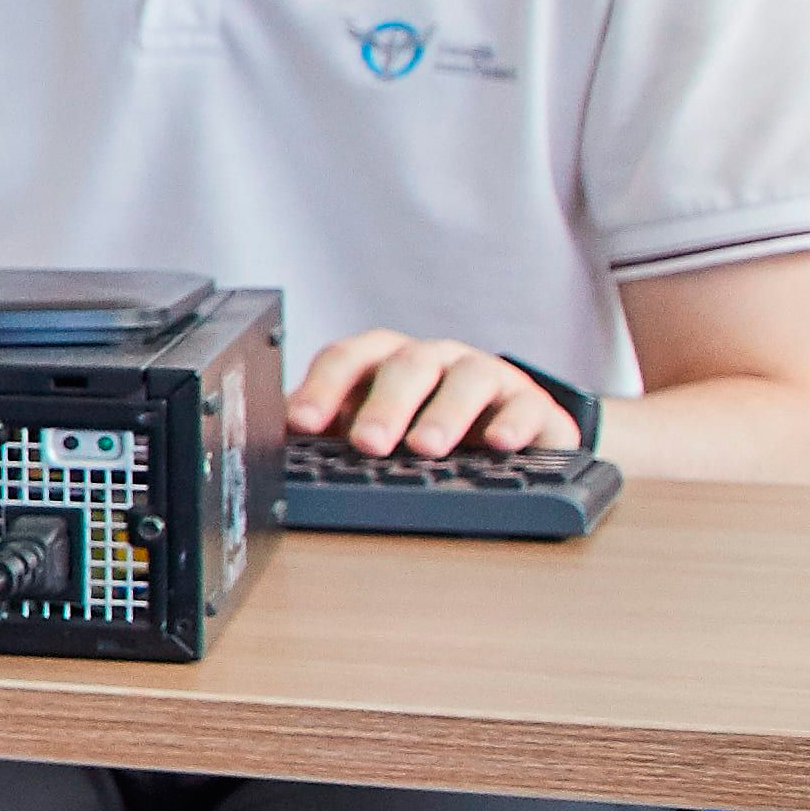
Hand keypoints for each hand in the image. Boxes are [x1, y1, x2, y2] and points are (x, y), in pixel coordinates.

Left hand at [288, 330, 572, 458]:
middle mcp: (435, 359)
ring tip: (425, 448)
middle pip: (406, 365)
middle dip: (384, 405)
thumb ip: (332, 435)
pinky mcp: (533, 404)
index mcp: (387, 361)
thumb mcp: (379, 432)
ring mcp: (487, 375)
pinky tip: (500, 444)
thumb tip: (276, 451)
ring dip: (443, 414)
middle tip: (367, 444)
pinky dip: (513, 423)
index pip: (348, 359)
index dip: (322, 388)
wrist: (513, 435)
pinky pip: (525, 405)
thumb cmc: (427, 429)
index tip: (301, 423)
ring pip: (466, 379)